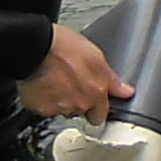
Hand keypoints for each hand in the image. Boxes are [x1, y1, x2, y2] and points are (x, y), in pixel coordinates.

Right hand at [17, 29, 131, 121]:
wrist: (33, 46)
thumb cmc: (62, 46)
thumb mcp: (94, 55)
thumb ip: (111, 78)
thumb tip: (126, 91)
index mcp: (95, 92)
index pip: (101, 114)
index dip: (97, 107)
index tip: (93, 100)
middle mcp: (78, 104)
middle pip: (81, 112)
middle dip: (78, 101)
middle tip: (70, 82)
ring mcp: (58, 108)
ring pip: (62, 110)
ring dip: (60, 100)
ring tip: (55, 80)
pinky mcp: (39, 108)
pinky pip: (43, 108)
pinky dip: (43, 100)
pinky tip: (43, 84)